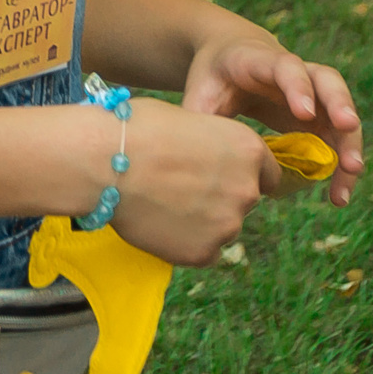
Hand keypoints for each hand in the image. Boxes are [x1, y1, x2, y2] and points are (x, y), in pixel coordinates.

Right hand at [106, 97, 281, 267]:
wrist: (104, 161)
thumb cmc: (137, 129)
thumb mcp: (187, 121)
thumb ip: (208, 146)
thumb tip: (201, 158)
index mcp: (248, 150)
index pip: (268, 174)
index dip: (242, 174)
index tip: (220, 177)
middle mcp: (247, 190)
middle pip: (243, 201)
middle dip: (218, 197)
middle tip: (178, 189)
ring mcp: (227, 225)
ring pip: (221, 228)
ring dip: (200, 222)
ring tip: (159, 206)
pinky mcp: (203, 253)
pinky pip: (200, 251)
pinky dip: (182, 243)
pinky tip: (156, 224)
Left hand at [182, 31, 364, 206]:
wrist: (229, 62)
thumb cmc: (213, 80)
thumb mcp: (199, 94)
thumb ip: (199, 120)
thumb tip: (201, 160)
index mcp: (260, 61)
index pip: (285, 67)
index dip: (297, 87)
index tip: (304, 113)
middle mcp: (295, 73)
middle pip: (327, 81)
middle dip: (339, 103)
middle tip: (347, 128)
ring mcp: (313, 94)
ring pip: (341, 111)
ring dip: (350, 142)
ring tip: (351, 172)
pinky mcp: (320, 117)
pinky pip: (338, 138)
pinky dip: (341, 164)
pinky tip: (337, 193)